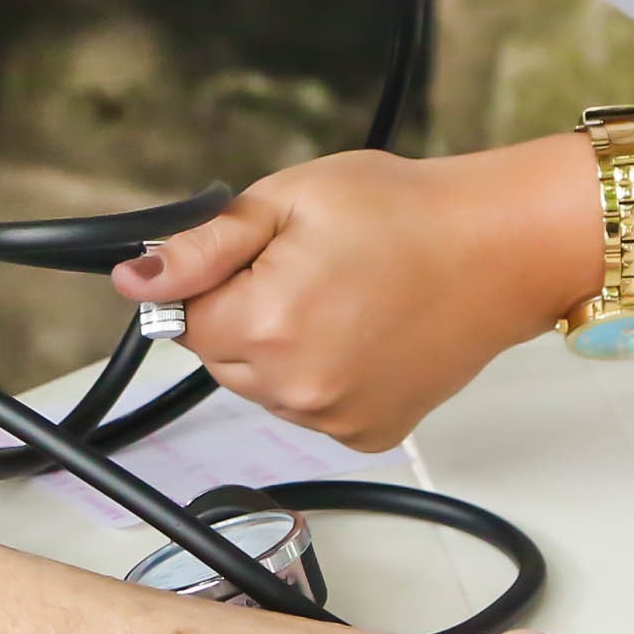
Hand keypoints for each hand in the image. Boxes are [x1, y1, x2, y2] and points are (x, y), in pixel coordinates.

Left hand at [117, 141, 595, 449]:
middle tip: (310, 268)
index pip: (185, 323)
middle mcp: (297, 388)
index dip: (215, 282)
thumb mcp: (286, 201)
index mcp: (266, 324)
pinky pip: (314, 409)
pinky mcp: (370, 433)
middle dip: (247, 315)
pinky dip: (326, 376)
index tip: (261, 256)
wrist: (498, 248)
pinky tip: (366, 333)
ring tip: (346, 296)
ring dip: (284, 348)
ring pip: (266, 387)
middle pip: (223, 359)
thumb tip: (135, 280)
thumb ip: (201, 247)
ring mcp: (336, 419)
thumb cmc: (404, 213)